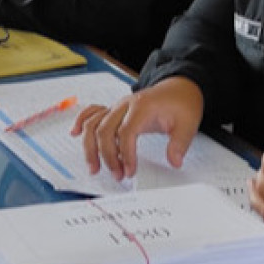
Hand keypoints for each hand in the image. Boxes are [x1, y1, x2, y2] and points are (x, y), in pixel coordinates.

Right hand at [71, 76, 202, 180]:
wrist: (178, 88)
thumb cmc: (181, 104)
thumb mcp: (188, 123)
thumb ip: (180, 143)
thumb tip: (174, 161)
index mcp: (142, 107)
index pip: (126, 131)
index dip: (125, 153)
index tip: (130, 170)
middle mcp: (125, 105)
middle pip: (104, 129)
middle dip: (107, 156)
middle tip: (117, 175)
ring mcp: (117, 107)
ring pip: (93, 123)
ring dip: (90, 146)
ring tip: (94, 167)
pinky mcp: (114, 109)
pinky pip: (92, 113)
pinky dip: (81, 122)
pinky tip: (75, 134)